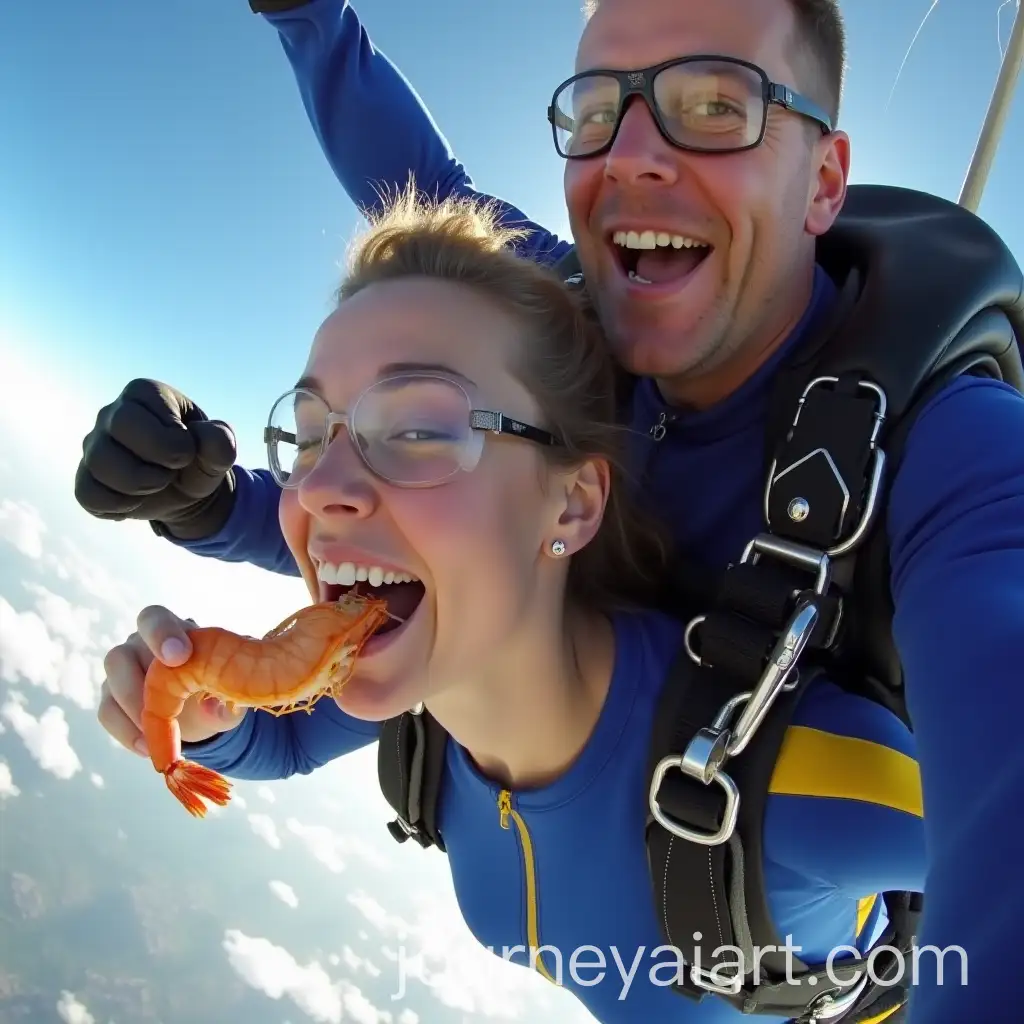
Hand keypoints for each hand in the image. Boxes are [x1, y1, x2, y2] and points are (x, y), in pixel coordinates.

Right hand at [74, 379, 236, 539]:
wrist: (184, 490)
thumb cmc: (198, 460)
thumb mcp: (218, 451)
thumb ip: (221, 441)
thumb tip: (214, 436)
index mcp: (146, 394)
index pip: (147, 404)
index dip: (173, 438)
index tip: (187, 453)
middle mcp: (112, 413)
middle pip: (118, 424)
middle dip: (154, 456)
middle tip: (171, 472)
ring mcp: (94, 445)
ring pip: (99, 462)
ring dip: (138, 485)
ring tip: (156, 486)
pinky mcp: (85, 476)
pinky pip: (86, 493)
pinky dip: (117, 506)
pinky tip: (135, 502)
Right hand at [99, 605, 244, 755]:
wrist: (201, 712)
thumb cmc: (217, 689)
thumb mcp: (231, 694)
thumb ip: (228, 699)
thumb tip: (216, 708)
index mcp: (174, 630)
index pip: (156, 618)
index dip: (162, 633)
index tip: (178, 657)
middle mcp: (140, 644)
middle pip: (123, 651)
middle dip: (140, 679)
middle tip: (158, 706)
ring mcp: (122, 670)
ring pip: (112, 680)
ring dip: (133, 709)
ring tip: (158, 735)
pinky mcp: (111, 697)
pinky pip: (107, 711)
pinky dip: (126, 732)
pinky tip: (148, 747)